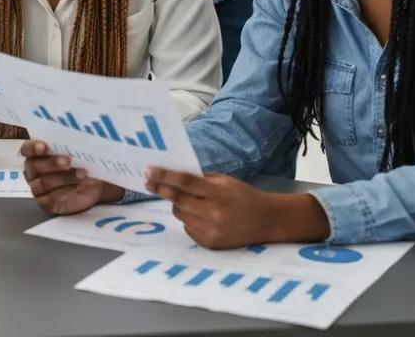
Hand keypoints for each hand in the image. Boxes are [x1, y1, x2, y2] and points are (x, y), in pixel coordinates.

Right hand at [20, 140, 123, 214]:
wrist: (94, 184)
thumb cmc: (81, 162)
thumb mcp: (78, 151)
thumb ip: (71, 144)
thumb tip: (75, 138)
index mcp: (36, 154)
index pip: (27, 149)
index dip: (33, 148)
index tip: (44, 146)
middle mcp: (33, 171)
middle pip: (34, 166)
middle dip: (51, 163)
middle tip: (68, 160)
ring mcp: (38, 188)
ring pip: (43, 183)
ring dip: (63, 177)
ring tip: (81, 174)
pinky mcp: (46, 203)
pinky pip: (50, 199)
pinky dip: (65, 192)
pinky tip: (77, 187)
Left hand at [144, 168, 329, 248]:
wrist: (266, 221)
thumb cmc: (243, 195)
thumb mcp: (224, 181)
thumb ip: (200, 179)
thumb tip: (173, 176)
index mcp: (217, 193)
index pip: (185, 182)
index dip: (165, 176)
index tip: (149, 171)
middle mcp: (213, 213)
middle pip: (178, 200)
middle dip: (161, 189)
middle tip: (148, 181)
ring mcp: (211, 231)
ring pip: (180, 214)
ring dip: (178, 205)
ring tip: (191, 201)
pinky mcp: (210, 244)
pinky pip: (187, 228)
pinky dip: (188, 219)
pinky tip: (201, 216)